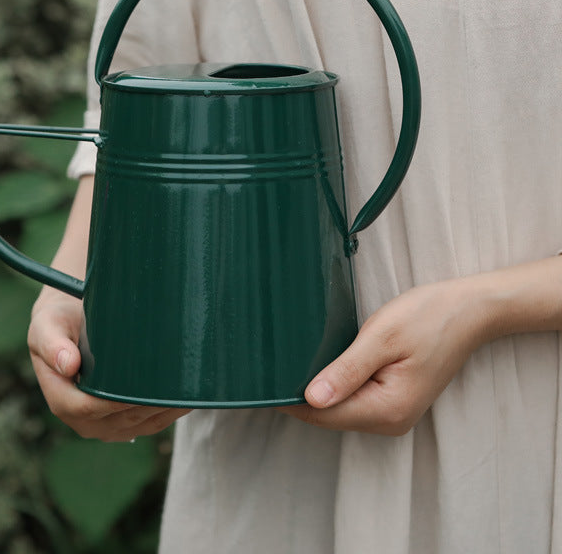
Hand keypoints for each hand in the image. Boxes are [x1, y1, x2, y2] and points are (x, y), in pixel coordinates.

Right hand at [28, 287, 188, 441]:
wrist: (68, 327)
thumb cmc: (58, 322)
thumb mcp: (47, 326)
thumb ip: (52, 343)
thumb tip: (68, 364)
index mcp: (60, 398)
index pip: (87, 408)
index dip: (114, 401)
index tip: (140, 385)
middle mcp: (81, 419)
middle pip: (118, 420)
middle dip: (146, 406)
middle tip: (173, 385)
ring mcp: (102, 424)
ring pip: (137, 425)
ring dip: (161, 411)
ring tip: (184, 391)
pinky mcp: (121, 422)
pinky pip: (146, 425)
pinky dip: (166, 415)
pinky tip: (183, 400)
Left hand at [280, 277, 491, 435]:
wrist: (469, 311)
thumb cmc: (428, 317)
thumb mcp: (382, 338)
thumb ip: (346, 371)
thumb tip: (311, 398)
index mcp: (386, 409)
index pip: (323, 414)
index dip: (290, 398)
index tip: (262, 378)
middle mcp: (390, 420)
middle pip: (329, 415)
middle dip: (301, 394)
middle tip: (270, 362)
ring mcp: (393, 412)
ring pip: (339, 408)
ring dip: (317, 389)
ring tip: (290, 360)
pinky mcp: (394, 399)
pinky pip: (354, 399)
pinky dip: (335, 385)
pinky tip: (320, 364)